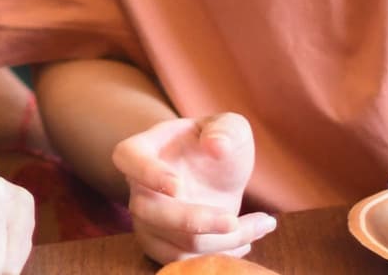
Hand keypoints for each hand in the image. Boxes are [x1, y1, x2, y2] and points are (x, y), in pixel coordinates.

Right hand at [112, 114, 275, 264]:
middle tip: (233, 220)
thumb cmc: (217, 142)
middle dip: (193, 221)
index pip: (128, 158)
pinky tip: (246, 238)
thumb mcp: (229, 127)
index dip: (147, 174)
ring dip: (220, 242)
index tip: (178, 186)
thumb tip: (216, 146)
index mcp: (144, 148)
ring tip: (259, 225)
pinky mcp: (162, 245)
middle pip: (149, 212)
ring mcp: (147, 220)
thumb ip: (225, 129)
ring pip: (173, 243)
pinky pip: (185, 261)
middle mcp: (138, 187)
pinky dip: (221, 255)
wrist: (216, 173)